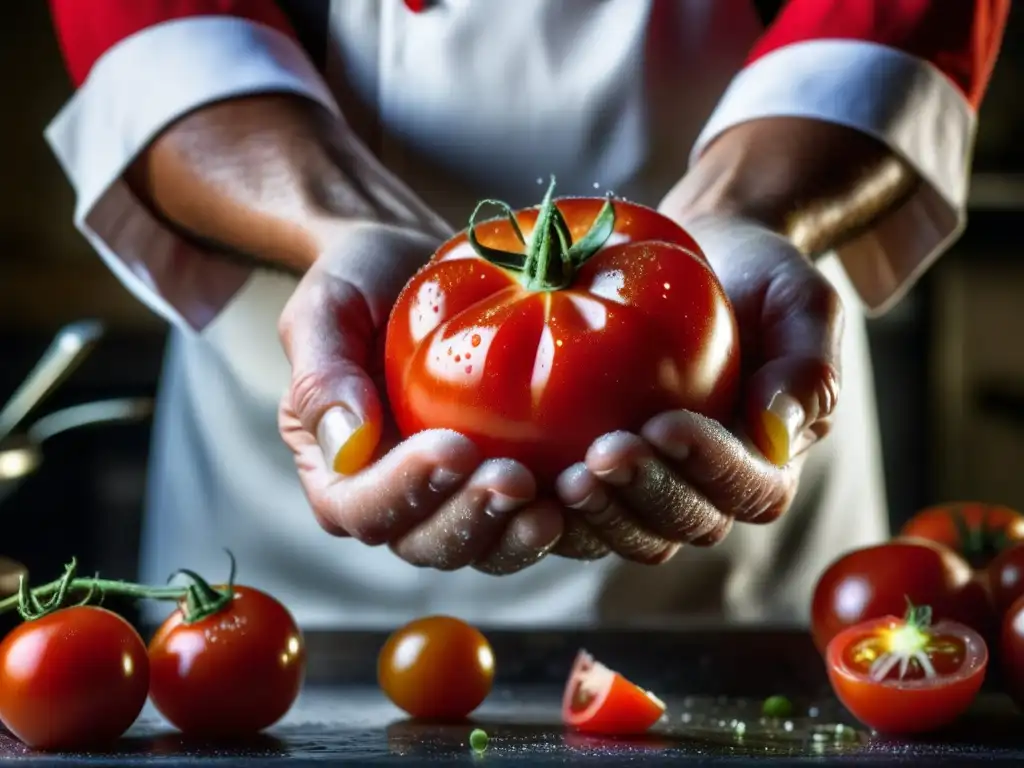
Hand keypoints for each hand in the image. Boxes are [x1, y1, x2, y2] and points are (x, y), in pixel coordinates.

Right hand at [277, 223, 569, 573]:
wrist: (417, 265)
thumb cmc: (363, 282)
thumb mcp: (326, 308)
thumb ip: (322, 374)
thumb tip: (347, 446)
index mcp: (342, 476)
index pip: (365, 509)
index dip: (408, 492)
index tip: (454, 448)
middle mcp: (402, 502)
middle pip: (433, 545)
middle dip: (476, 520)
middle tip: (516, 478)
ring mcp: (462, 499)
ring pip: (493, 547)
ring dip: (526, 530)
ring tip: (570, 488)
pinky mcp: (517, 484)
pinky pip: (542, 516)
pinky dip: (577, 509)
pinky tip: (603, 473)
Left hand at [555, 212, 842, 559]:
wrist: (700, 262)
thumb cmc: (757, 278)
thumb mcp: (802, 302)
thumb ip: (810, 365)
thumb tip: (778, 431)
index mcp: (768, 459)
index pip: (750, 487)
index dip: (709, 465)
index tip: (665, 424)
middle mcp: (712, 488)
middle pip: (686, 523)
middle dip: (646, 495)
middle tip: (601, 454)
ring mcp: (655, 489)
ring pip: (634, 535)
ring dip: (601, 516)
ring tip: (564, 478)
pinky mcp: (604, 479)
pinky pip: (581, 517)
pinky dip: (553, 512)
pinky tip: (523, 482)